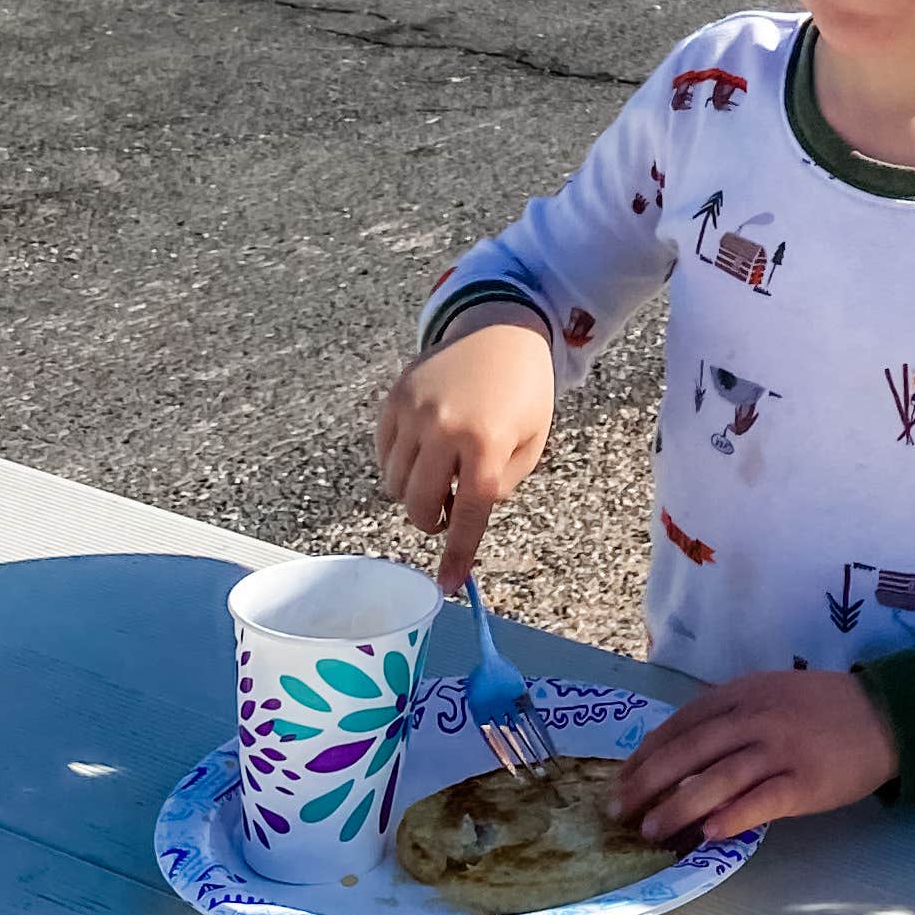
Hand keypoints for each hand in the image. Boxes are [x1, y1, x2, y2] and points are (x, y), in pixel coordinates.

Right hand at [373, 311, 555, 590]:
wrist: (500, 329)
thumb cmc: (524, 392)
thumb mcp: (530, 442)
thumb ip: (499, 485)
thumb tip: (460, 520)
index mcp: (487, 441)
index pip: (468, 514)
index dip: (458, 555)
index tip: (448, 585)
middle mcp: (444, 427)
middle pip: (421, 506)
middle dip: (433, 521)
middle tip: (450, 508)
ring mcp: (413, 411)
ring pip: (396, 485)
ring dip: (415, 493)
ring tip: (441, 471)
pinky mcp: (393, 399)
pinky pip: (383, 456)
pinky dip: (399, 465)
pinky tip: (425, 449)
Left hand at [612, 667, 894, 842]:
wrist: (886, 713)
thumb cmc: (822, 708)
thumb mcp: (771, 693)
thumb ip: (730, 713)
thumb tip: (680, 751)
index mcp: (743, 693)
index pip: (682, 724)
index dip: (647, 754)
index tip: (621, 781)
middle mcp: (756, 717)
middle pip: (691, 750)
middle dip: (649, 782)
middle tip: (620, 811)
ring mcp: (781, 749)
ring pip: (718, 778)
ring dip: (679, 806)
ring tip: (651, 831)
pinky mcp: (805, 781)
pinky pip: (762, 800)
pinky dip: (733, 816)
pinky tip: (708, 835)